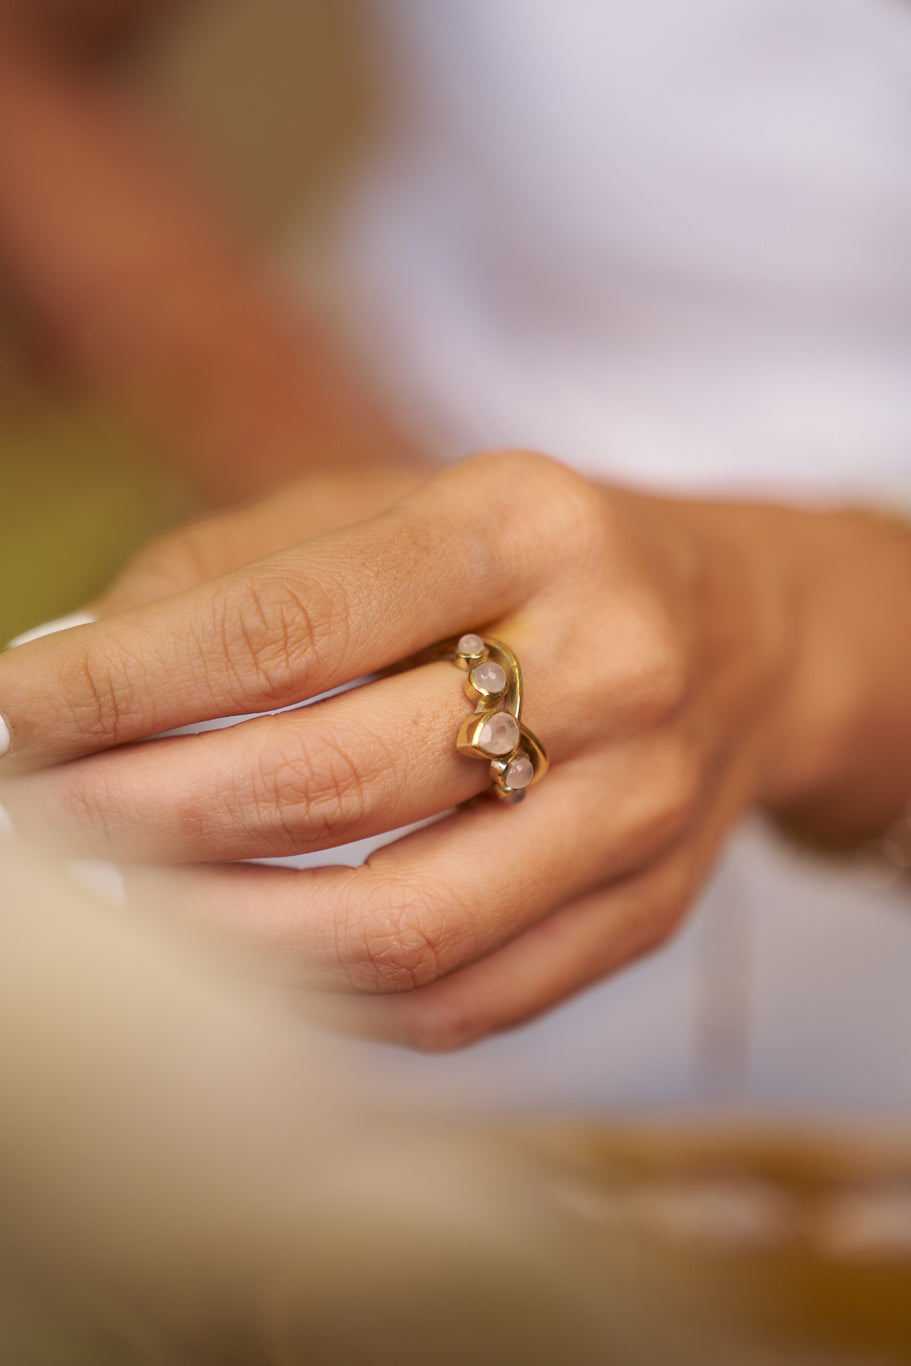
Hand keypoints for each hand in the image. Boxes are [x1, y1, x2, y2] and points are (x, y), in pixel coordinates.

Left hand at [0, 451, 891, 1046]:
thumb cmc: (530, 563)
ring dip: (217, 935)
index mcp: (526, 523)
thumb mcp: (393, 510)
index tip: (11, 716)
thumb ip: (228, 580)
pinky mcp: (647, 911)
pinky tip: (243, 959)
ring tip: (119, 902)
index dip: (124, 686)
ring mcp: (642, 805)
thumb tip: (64, 683)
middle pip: (333, 782)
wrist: (741, 637)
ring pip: (396, 927)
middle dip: (142, 817)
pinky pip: (458, 1004)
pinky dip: (320, 1002)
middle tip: (37, 821)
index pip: (291, 623)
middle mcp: (608, 662)